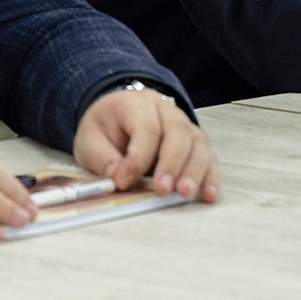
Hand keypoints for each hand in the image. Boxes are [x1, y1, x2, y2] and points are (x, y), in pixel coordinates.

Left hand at [73, 88, 219, 203]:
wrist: (118, 115)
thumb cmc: (107, 128)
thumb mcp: (90, 139)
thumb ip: (102, 157)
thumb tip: (117, 177)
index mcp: (136, 104)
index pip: (145, 127)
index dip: (137, 157)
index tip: (124, 181)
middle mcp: (166, 111)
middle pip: (177, 132)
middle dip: (171, 162)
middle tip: (162, 189)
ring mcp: (184, 125)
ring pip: (197, 144)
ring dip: (193, 170)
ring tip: (184, 193)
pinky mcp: (194, 143)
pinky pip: (208, 157)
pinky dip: (210, 176)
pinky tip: (208, 194)